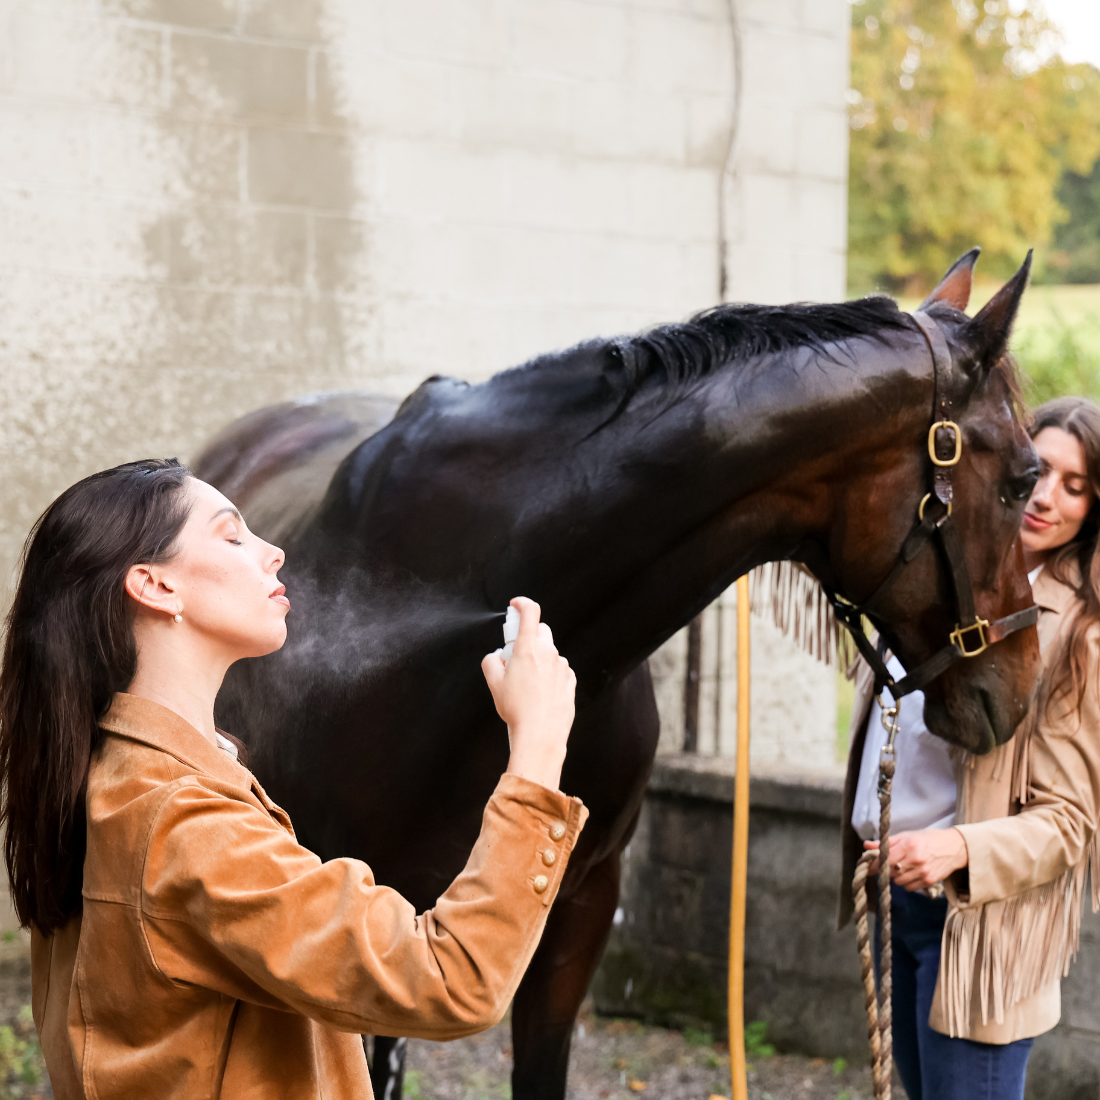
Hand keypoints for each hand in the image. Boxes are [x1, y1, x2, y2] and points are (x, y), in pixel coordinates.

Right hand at [481, 597, 575, 791]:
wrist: (541, 734)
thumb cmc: (517, 709)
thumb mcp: (494, 684)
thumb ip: (491, 662)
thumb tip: (496, 657)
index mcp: (528, 648)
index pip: (530, 612)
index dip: (522, 604)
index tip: (515, 606)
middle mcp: (548, 653)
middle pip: (541, 631)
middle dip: (528, 636)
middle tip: (515, 654)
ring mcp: (562, 666)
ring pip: (549, 653)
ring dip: (539, 659)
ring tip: (526, 684)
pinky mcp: (570, 680)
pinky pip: (558, 670)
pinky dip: (549, 674)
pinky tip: (540, 693)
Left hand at [863, 828, 968, 890]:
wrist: (955, 847)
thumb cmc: (928, 839)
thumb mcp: (907, 836)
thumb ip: (885, 842)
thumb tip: (867, 845)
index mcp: (909, 845)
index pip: (885, 859)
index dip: (875, 863)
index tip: (867, 865)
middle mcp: (916, 860)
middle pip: (890, 872)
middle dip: (885, 869)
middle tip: (887, 864)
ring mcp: (923, 872)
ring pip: (898, 881)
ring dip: (896, 876)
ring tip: (903, 867)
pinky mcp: (929, 881)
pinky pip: (909, 887)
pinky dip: (906, 882)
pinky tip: (911, 873)